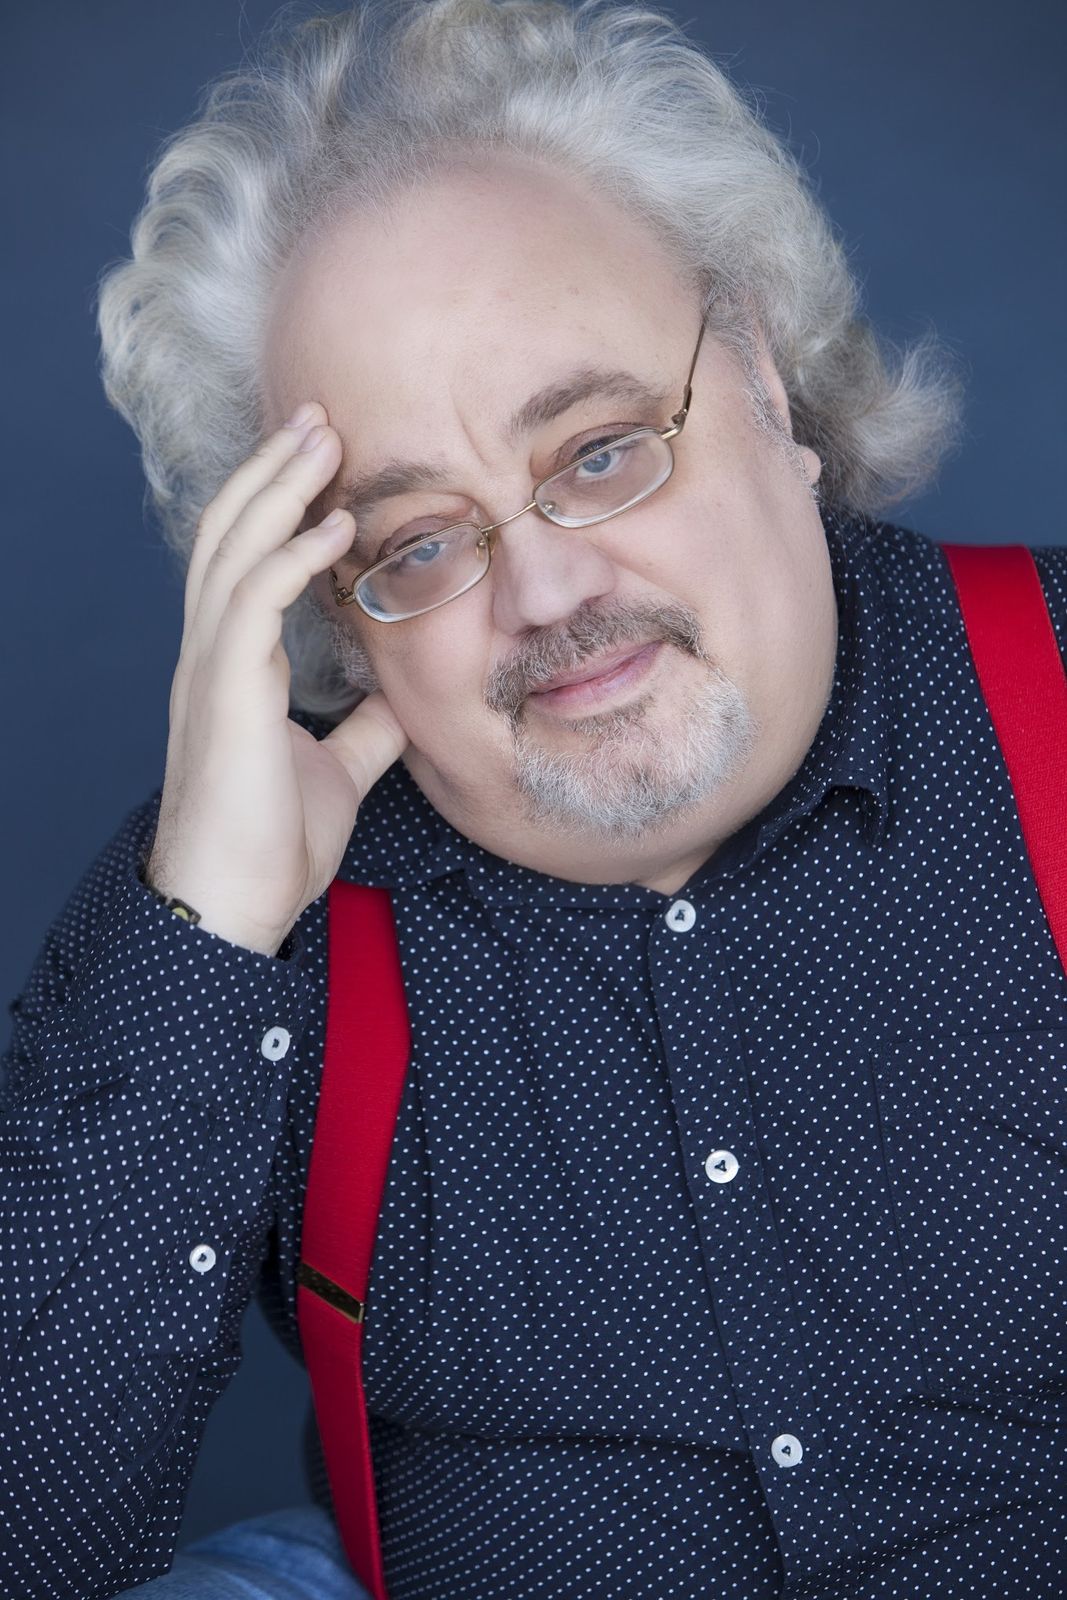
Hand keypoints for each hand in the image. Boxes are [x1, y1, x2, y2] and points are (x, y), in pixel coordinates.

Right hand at [144, 403, 407, 955]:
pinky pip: (253, 600)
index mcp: (233, 667)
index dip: (276, 506)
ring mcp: (213, 667)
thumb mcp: (338, 768)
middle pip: (230, 534)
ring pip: (234, 549)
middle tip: (316, 415)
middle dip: (272, 469)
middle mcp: (213, 654)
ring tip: (322, 435)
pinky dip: (292, 553)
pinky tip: (336, 523)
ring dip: (279, 487)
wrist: (236, 902)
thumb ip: (364, 726)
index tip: (323, 462)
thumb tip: (400, 695)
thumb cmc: (274, 842)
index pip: (244, 562)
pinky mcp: (226, 690)